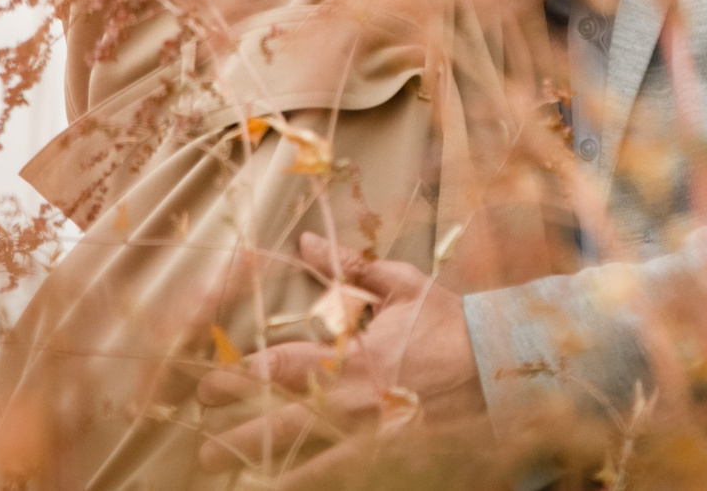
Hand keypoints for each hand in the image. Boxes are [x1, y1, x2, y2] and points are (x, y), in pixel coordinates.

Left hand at [196, 233, 484, 484]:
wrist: (501, 366)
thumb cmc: (450, 324)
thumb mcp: (402, 286)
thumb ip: (351, 267)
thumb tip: (308, 240)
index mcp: (352, 356)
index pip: (280, 367)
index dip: (239, 378)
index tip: (207, 387)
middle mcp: (355, 401)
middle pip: (284, 426)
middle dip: (239, 440)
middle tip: (205, 452)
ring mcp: (374, 438)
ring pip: (311, 465)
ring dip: (270, 475)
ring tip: (233, 485)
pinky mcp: (394, 459)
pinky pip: (348, 477)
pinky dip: (318, 482)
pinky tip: (289, 489)